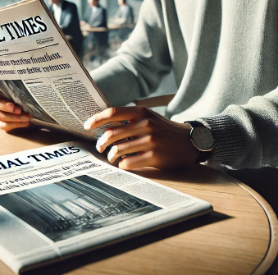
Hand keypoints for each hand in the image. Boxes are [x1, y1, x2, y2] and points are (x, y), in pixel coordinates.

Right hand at [0, 81, 32, 130]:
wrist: (37, 112)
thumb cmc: (31, 96)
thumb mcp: (28, 89)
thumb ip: (21, 85)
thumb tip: (25, 79)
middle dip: (4, 105)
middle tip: (17, 108)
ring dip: (12, 117)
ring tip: (26, 116)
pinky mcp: (2, 123)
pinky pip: (3, 125)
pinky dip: (15, 124)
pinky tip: (26, 122)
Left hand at [84, 107, 198, 169]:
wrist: (190, 141)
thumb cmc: (164, 130)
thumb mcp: (149, 117)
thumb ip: (130, 119)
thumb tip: (103, 125)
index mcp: (141, 112)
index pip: (113, 112)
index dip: (96, 119)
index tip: (87, 126)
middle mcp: (146, 124)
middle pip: (112, 133)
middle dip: (101, 143)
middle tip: (100, 147)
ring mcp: (151, 141)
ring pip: (118, 150)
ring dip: (111, 156)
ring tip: (112, 157)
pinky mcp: (155, 156)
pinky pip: (129, 162)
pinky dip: (123, 165)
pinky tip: (124, 164)